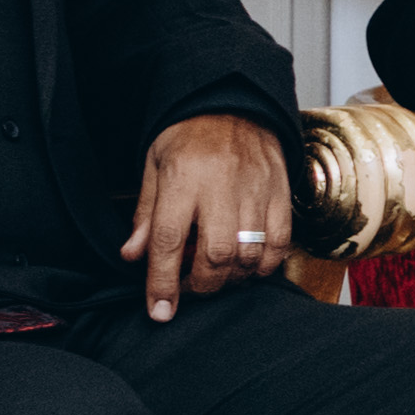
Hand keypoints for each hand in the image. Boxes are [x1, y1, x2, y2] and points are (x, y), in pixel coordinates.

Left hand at [121, 113, 293, 321]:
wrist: (233, 102)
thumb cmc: (189, 135)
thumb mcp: (154, 166)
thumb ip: (145, 214)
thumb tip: (132, 257)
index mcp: (182, 178)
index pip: (168, 241)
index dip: (162, 282)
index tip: (159, 311)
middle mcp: (221, 186)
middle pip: (215, 256)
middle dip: (201, 286)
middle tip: (189, 288)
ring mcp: (257, 191)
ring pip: (249, 255)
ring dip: (231, 278)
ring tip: (217, 274)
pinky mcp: (281, 194)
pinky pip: (279, 243)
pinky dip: (264, 265)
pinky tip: (248, 265)